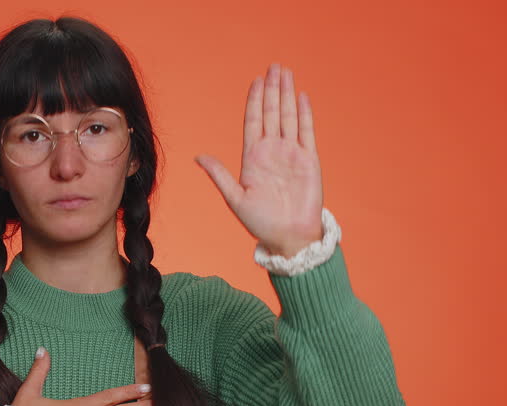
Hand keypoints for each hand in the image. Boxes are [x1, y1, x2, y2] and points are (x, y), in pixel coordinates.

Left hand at [195, 63, 324, 255]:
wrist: (289, 238)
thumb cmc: (261, 223)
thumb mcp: (235, 198)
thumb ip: (219, 174)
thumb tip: (197, 157)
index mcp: (253, 157)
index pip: (253, 121)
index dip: (254, 100)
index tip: (256, 80)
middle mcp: (272, 151)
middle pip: (272, 113)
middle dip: (272, 89)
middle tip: (274, 66)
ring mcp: (291, 154)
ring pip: (289, 117)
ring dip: (287, 95)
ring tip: (286, 73)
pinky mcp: (309, 160)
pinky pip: (307, 132)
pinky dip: (305, 114)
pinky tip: (302, 96)